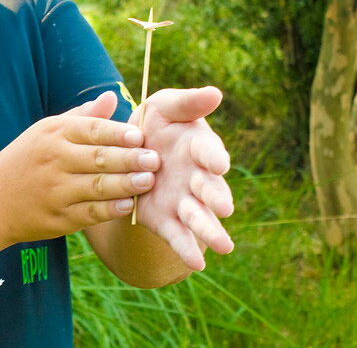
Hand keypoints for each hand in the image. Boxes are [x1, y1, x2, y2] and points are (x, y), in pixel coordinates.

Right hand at [0, 92, 160, 243]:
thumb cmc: (28, 159)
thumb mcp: (48, 131)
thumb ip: (84, 116)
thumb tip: (113, 95)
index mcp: (54, 134)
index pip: (91, 130)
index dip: (118, 133)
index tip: (140, 136)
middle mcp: (54, 160)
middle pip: (98, 158)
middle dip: (129, 159)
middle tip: (154, 159)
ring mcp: (55, 191)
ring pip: (97, 186)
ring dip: (125, 184)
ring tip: (148, 181)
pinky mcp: (58, 218)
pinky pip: (89, 213)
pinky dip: (110, 209)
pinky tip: (129, 204)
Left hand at [131, 87, 233, 269]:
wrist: (131, 151)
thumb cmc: (157, 124)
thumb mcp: (167, 107)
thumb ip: (189, 103)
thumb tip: (216, 93)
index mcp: (198, 147)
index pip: (208, 152)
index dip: (213, 157)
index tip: (218, 164)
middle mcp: (196, 177)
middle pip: (209, 189)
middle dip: (215, 197)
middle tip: (224, 207)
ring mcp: (183, 201)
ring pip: (199, 217)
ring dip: (210, 230)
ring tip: (224, 246)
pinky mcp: (166, 220)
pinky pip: (178, 236)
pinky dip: (187, 248)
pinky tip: (198, 264)